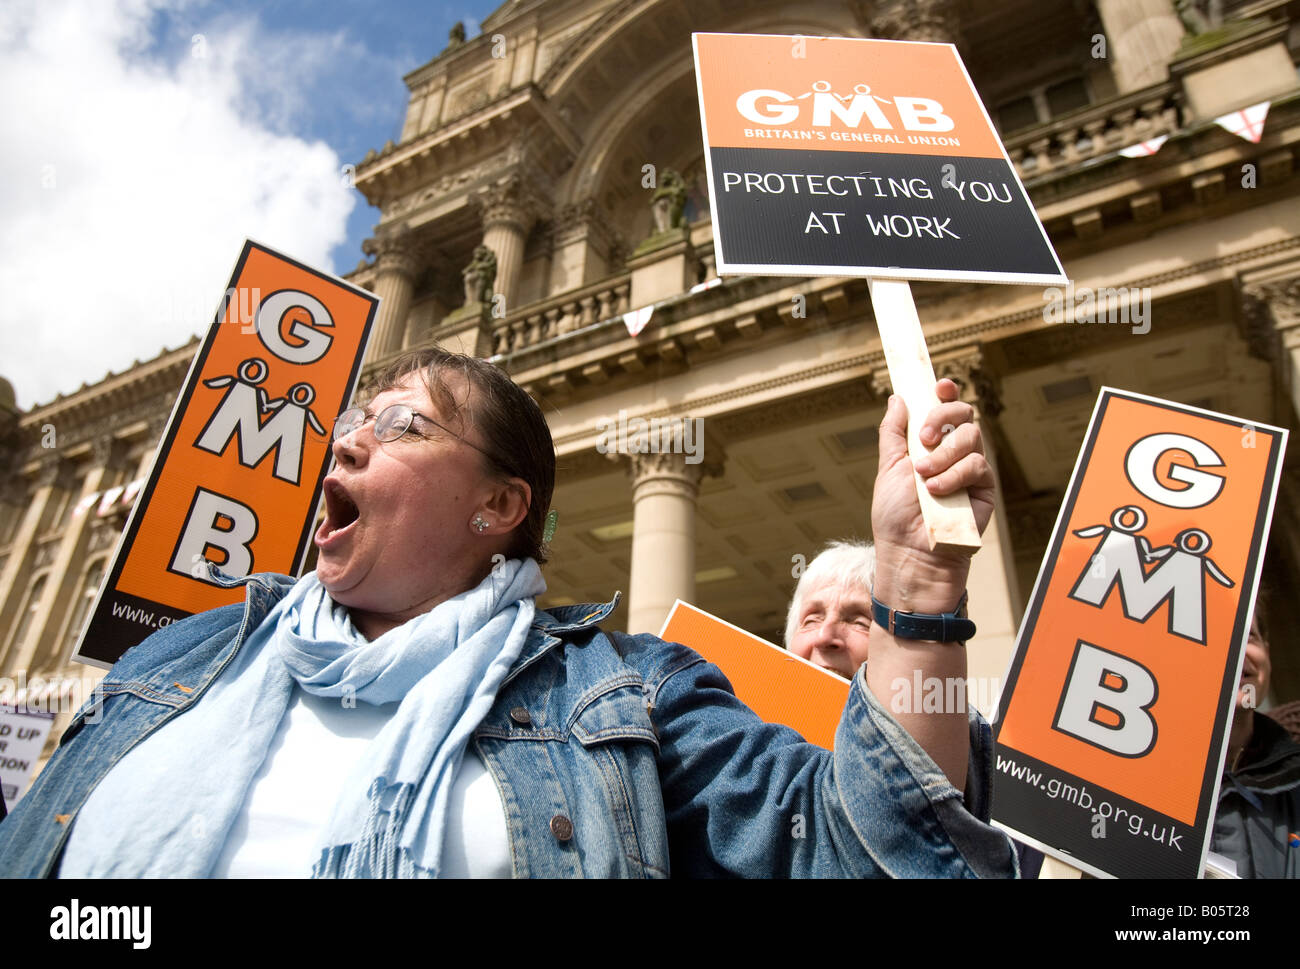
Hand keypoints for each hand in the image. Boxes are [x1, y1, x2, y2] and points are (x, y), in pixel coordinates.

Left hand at [870, 379, 994, 612]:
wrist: (910, 553)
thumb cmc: (895, 516)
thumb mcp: (888, 468)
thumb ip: (894, 433)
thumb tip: (898, 398)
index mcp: (929, 445)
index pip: (944, 409)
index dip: (945, 393)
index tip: (938, 385)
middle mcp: (952, 453)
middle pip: (963, 414)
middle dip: (943, 417)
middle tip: (924, 438)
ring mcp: (970, 470)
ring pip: (972, 436)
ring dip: (944, 453)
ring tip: (924, 476)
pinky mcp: (984, 489)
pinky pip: (977, 465)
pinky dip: (954, 474)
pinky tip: (937, 491)